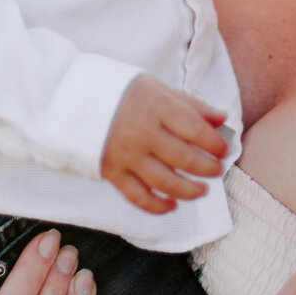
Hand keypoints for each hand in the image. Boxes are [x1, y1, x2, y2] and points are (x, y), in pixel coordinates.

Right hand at [100, 76, 229, 214]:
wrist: (71, 101)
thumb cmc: (120, 92)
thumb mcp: (156, 88)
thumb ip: (190, 104)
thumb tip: (222, 118)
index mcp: (156, 106)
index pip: (195, 130)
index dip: (215, 143)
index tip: (224, 150)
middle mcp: (142, 132)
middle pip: (185, 158)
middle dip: (207, 168)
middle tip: (217, 170)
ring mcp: (127, 155)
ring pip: (166, 182)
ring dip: (189, 190)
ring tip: (202, 190)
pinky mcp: (112, 172)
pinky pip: (139, 197)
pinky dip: (157, 206)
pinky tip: (172, 205)